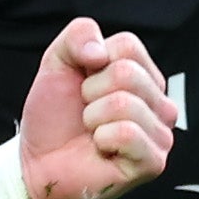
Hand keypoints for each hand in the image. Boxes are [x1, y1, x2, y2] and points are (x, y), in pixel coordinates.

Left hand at [19, 17, 172, 198]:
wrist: (37, 160)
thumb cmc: (54, 114)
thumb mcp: (58, 62)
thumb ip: (79, 35)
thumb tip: (100, 52)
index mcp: (144, 76)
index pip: (129, 45)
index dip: (91, 62)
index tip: (83, 84)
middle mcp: (160, 103)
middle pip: (127, 73)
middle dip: (90, 91)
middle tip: (86, 112)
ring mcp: (161, 134)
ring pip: (125, 103)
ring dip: (93, 117)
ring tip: (92, 131)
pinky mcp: (153, 162)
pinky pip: (127, 133)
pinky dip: (102, 138)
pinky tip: (101, 149)